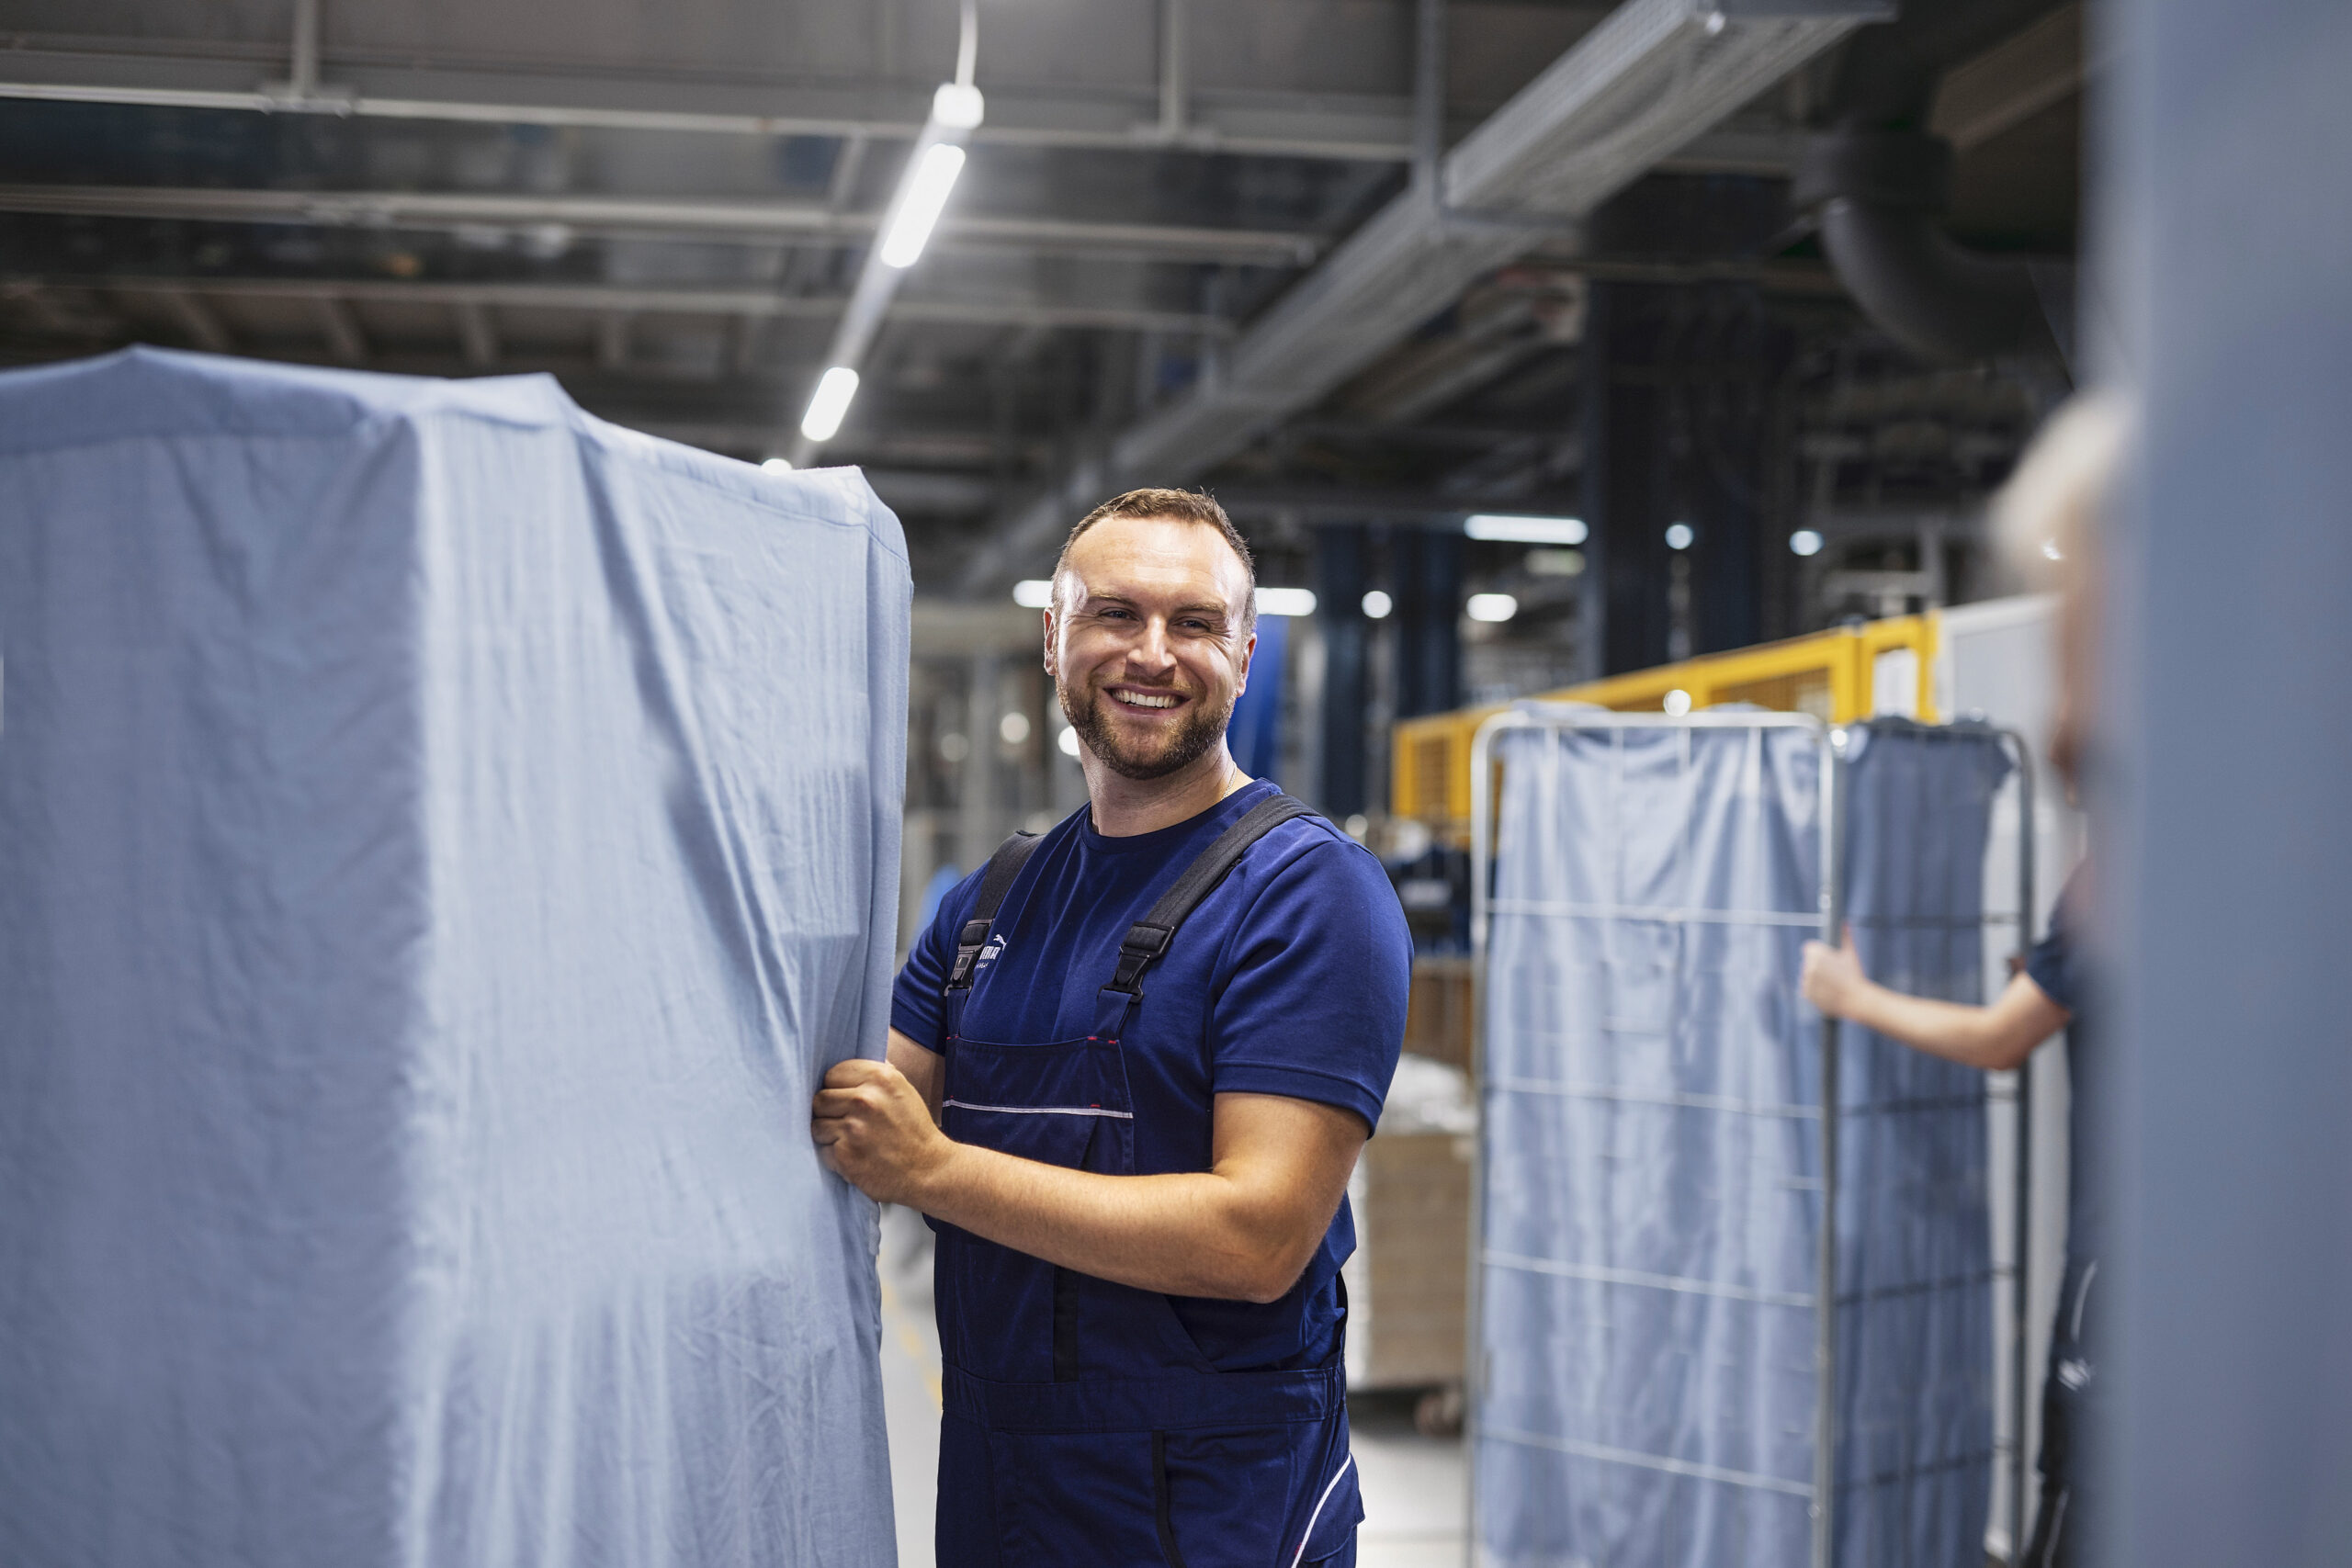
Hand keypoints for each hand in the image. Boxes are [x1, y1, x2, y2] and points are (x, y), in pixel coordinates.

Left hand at [812, 1058, 955, 1205]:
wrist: (930, 1171)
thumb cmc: (914, 1131)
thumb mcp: (902, 1090)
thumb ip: (875, 1075)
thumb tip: (848, 1064)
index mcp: (880, 1078)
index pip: (832, 1074)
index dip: (837, 1089)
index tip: (848, 1101)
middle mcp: (865, 1100)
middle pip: (820, 1099)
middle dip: (829, 1112)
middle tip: (847, 1124)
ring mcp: (853, 1128)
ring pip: (816, 1126)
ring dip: (829, 1136)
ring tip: (852, 1141)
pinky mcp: (845, 1155)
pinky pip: (823, 1151)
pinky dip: (835, 1157)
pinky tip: (855, 1157)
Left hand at [1799, 925, 1866, 1016]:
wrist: (1855, 999)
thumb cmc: (1854, 975)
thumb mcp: (1851, 953)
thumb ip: (1845, 936)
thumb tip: (1844, 922)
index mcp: (1816, 954)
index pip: (1809, 948)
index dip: (1819, 953)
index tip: (1828, 959)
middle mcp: (1808, 967)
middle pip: (1809, 963)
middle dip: (1819, 966)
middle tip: (1834, 973)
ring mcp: (1806, 981)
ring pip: (1808, 976)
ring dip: (1816, 978)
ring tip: (1832, 983)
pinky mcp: (1805, 993)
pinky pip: (1807, 989)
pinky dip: (1815, 990)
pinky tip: (1828, 990)